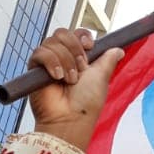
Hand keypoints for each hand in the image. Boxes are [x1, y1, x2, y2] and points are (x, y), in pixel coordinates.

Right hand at [27, 27, 123, 148]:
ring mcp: (48, 63)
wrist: (70, 119)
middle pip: (63, 33)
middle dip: (74, 49)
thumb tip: (118, 49)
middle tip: (80, 69)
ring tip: (69, 80)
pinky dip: (51, 62)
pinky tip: (57, 77)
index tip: (89, 46)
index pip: (76, 34)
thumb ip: (108, 60)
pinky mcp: (35, 69)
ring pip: (52, 42)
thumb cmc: (86, 104)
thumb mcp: (101, 77)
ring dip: (65, 60)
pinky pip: (40, 53)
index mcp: (78, 58)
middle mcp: (62, 58)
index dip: (81, 36)